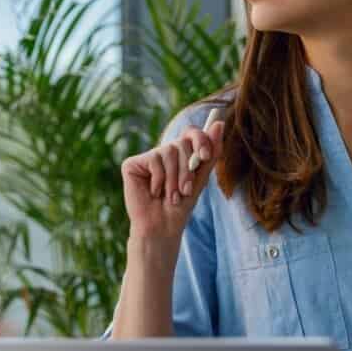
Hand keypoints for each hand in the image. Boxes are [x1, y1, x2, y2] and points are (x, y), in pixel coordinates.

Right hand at [121, 115, 225, 240]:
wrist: (161, 227)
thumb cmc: (180, 207)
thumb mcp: (199, 179)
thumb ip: (209, 154)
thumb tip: (219, 123)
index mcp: (180, 155)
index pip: (191, 133)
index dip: (200, 139)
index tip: (205, 155)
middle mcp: (163, 152)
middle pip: (181, 143)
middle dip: (187, 169)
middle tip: (185, 191)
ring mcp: (147, 157)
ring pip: (168, 151)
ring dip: (174, 178)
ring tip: (171, 197)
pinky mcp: (132, 164)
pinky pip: (153, 160)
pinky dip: (158, 180)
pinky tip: (153, 193)